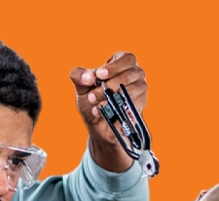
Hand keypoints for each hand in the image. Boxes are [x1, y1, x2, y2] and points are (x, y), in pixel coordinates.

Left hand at [70, 51, 147, 172]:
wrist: (97, 124)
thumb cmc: (92, 100)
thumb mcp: (80, 86)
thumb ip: (78, 76)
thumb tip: (89, 77)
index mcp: (122, 63)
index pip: (127, 58)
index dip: (114, 66)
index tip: (100, 75)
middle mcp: (135, 74)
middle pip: (129, 74)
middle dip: (109, 85)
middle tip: (92, 96)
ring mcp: (140, 91)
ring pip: (131, 90)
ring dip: (111, 98)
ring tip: (96, 104)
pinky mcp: (139, 107)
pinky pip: (131, 107)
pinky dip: (116, 110)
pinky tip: (103, 113)